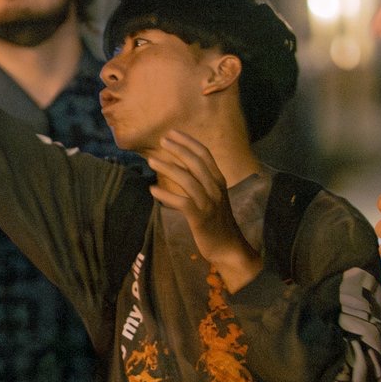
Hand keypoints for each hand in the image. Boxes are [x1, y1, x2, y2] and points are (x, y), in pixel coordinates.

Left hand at [149, 131, 259, 289]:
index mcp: (219, 181)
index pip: (205, 155)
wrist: (229, 248)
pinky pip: (182, 202)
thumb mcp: (213, 197)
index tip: (173, 133)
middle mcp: (215, 189)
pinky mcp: (200, 218)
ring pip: (187, 179)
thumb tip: (182, 169)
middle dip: (178, 149)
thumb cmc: (217, 222)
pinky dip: (166, 195)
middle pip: (196, 162)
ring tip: (151, 160)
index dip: (189, 142)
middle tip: (162, 140)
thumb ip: (202, 182)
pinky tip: (153, 190)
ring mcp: (209, 203)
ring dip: (168, 168)